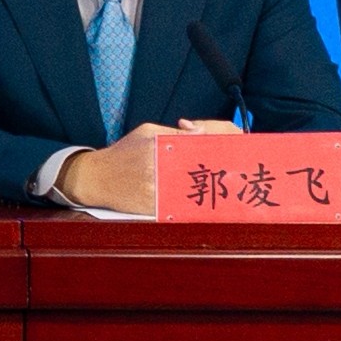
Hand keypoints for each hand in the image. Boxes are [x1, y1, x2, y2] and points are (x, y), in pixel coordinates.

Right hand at [58, 123, 239, 213]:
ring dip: (221, 190)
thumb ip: (177, 134)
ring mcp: (157, 188)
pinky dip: (201, 207)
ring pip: (198, 189)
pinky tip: (215, 207)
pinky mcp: (153, 208)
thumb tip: (202, 132)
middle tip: (247, 172)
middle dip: (229, 168)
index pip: (202, 138)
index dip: (226, 141)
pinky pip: (183, 208)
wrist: (92, 179)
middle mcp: (159, 164)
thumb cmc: (122, 154)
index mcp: (160, 142)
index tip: (244, 146)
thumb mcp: (147, 132)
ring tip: (239, 191)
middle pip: (206, 165)